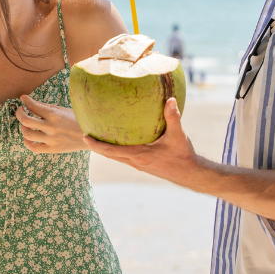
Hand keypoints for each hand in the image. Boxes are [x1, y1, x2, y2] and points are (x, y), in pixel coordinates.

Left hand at [16, 95, 88, 153]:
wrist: (92, 136)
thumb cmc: (77, 119)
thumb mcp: (63, 110)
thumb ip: (46, 107)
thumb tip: (28, 101)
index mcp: (54, 114)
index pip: (32, 106)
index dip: (25, 100)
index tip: (23, 99)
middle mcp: (51, 127)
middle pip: (25, 120)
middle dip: (19, 113)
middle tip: (20, 110)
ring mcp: (51, 139)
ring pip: (27, 134)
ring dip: (23, 128)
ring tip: (26, 125)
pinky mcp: (52, 149)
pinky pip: (33, 148)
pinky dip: (27, 142)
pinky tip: (28, 138)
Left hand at [82, 97, 200, 182]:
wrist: (189, 174)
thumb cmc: (183, 155)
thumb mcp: (178, 135)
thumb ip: (172, 117)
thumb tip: (170, 99)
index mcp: (140, 155)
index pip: (112, 151)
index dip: (97, 145)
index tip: (85, 137)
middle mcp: (136, 162)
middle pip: (109, 156)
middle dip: (96, 146)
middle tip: (85, 135)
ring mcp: (138, 165)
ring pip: (116, 157)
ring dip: (105, 149)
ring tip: (96, 137)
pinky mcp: (143, 166)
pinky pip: (124, 157)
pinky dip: (116, 151)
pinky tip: (118, 142)